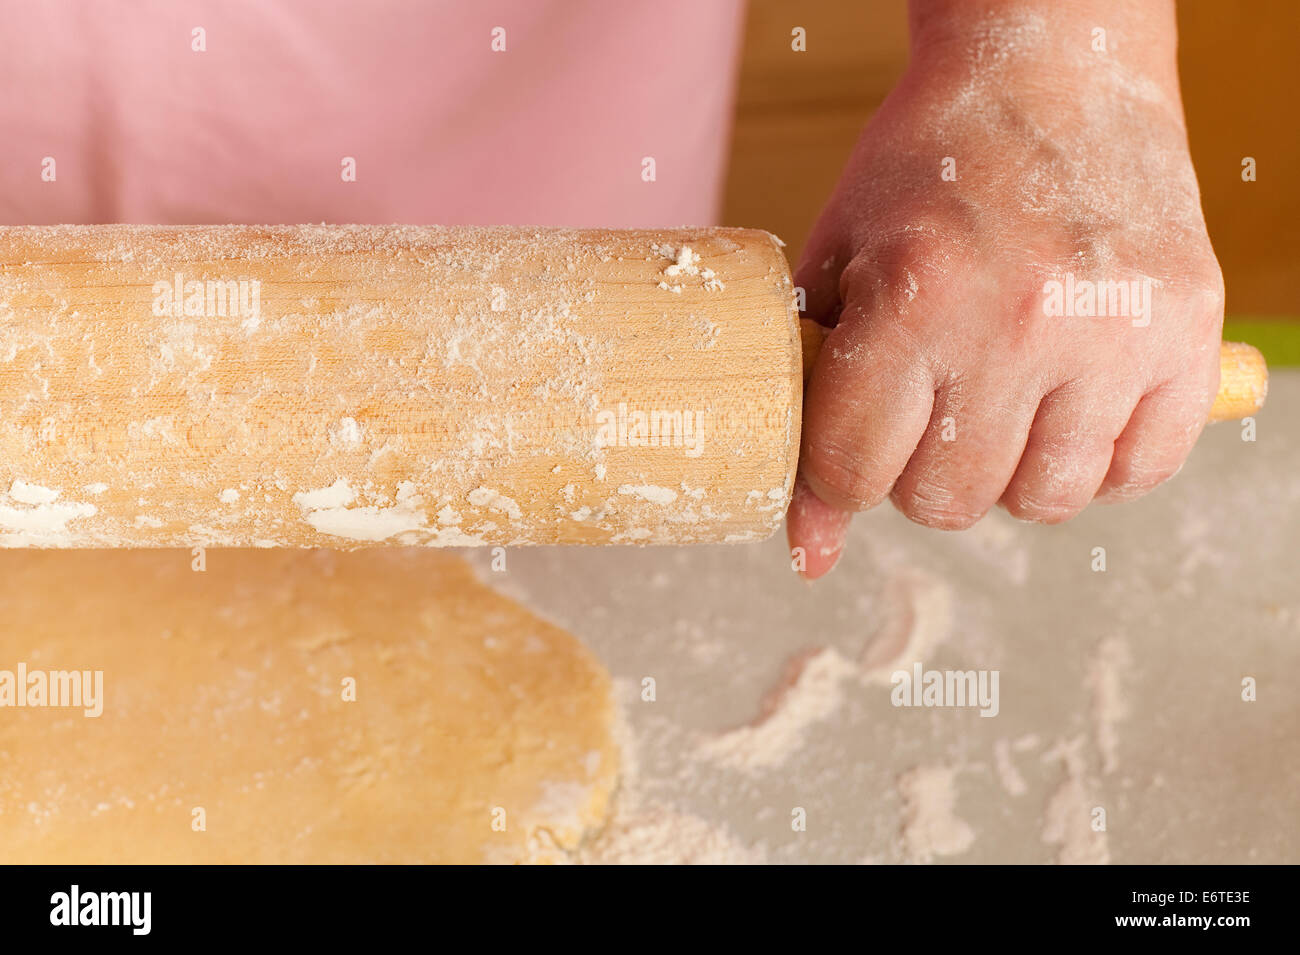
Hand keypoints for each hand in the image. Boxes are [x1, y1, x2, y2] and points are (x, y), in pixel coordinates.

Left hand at [789, 0, 1223, 577]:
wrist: (1053, 71)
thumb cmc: (929, 167)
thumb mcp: (839, 265)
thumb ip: (813, 405)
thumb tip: (809, 553)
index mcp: (915, 298)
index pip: (854, 471)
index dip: (839, 472)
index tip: (852, 445)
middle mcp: (1020, 323)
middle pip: (947, 502)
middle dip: (918, 475)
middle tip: (928, 414)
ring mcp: (1115, 331)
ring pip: (1044, 502)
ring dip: (1008, 474)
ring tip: (999, 407)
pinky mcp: (1189, 330)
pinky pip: (1141, 471)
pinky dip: (1097, 463)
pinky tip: (1067, 411)